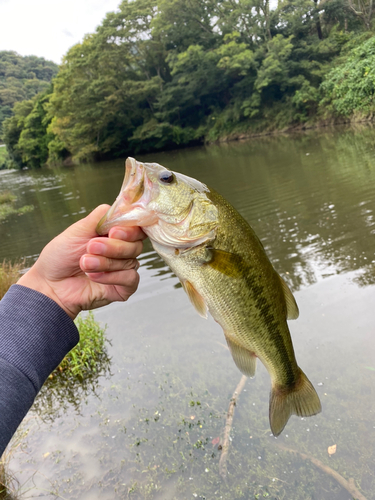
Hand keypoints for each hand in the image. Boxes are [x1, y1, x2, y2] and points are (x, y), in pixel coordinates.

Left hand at [17, 205, 145, 319]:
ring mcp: (124, 269)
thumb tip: (121, 207)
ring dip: (106, 262)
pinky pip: (130, 278)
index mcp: (115, 234)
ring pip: (131, 261)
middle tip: (91, 247)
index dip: (129, 230)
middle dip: (113, 247)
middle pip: (136, 244)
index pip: (136, 228)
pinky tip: (94, 276)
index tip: (113, 232)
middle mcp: (123, 250)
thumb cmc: (62, 256)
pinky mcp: (124, 288)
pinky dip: (112, 277)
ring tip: (84, 263)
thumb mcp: (78, 230)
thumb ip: (101, 217)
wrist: (50, 283)